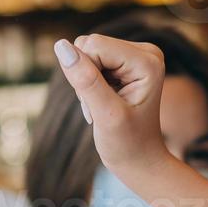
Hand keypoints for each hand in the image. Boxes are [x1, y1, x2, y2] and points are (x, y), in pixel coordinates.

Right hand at [53, 34, 170, 174]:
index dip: (85, 74)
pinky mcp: (124, 62)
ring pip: (85, 52)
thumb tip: (61, 45)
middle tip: (100, 106)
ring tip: (102, 106)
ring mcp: (135, 55)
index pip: (94, 46)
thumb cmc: (127, 144)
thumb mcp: (106, 115)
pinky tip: (102, 101)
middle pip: (90, 45)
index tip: (101, 102)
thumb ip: (85, 80)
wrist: (139, 161)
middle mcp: (145, 52)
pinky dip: (87, 82)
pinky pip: (88, 59)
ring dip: (85, 81)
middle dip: (85, 77)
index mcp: (147, 60)